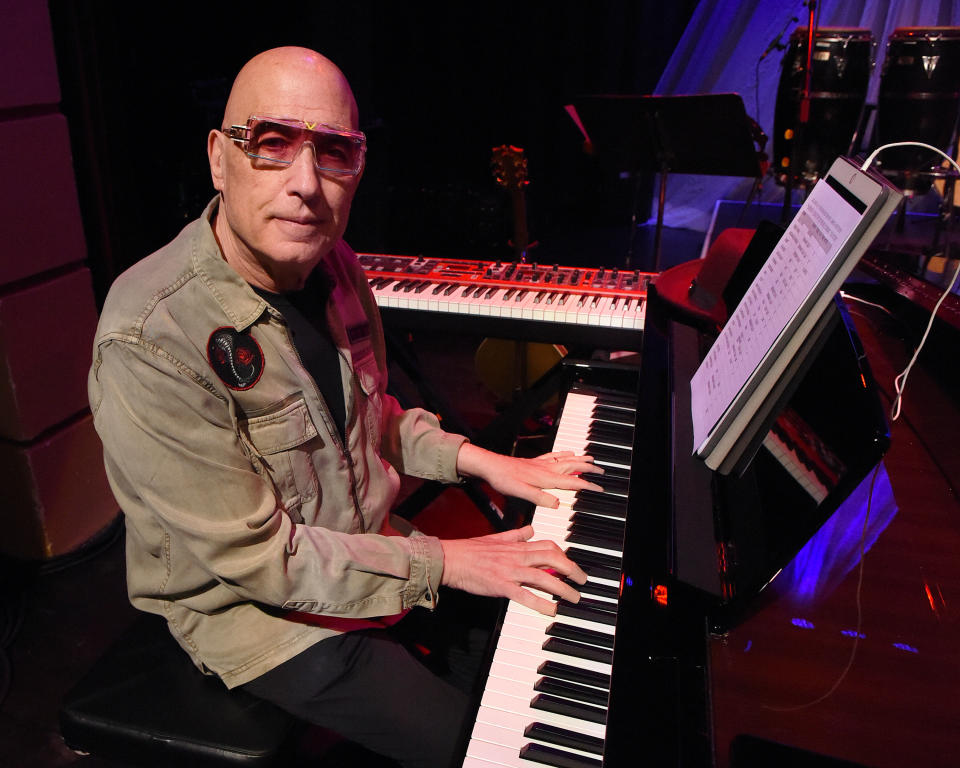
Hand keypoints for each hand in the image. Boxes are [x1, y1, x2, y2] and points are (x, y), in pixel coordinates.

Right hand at [440, 525, 587, 614]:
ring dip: (563, 588)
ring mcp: (510, 571)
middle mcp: (516, 556)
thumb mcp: (496, 537)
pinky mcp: (501, 586)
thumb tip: (530, 529)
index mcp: (516, 546)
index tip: (570, 564)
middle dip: (571, 569)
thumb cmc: (470, 550)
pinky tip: (552, 610)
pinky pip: (525, 595)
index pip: (548, 545)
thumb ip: (515, 535)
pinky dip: (541, 603)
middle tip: (581, 580)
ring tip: (574, 598)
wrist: (451, 559)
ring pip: (543, 577)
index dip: (564, 554)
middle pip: (552, 558)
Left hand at [456, 443, 602, 507]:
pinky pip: (554, 456)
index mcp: (546, 478)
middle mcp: (546, 469)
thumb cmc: (504, 479)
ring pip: (566, 459)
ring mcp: (541, 464)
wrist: (490, 466)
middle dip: (589, 469)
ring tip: (591, 458)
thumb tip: (556, 504)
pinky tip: (567, 452)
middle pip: (573, 467)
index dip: (587, 486)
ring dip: (580, 459)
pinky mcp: (534, 461)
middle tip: (601, 470)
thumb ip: (540, 498)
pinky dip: (564, 453)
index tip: (600, 489)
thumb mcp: (521, 493)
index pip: (572, 482)